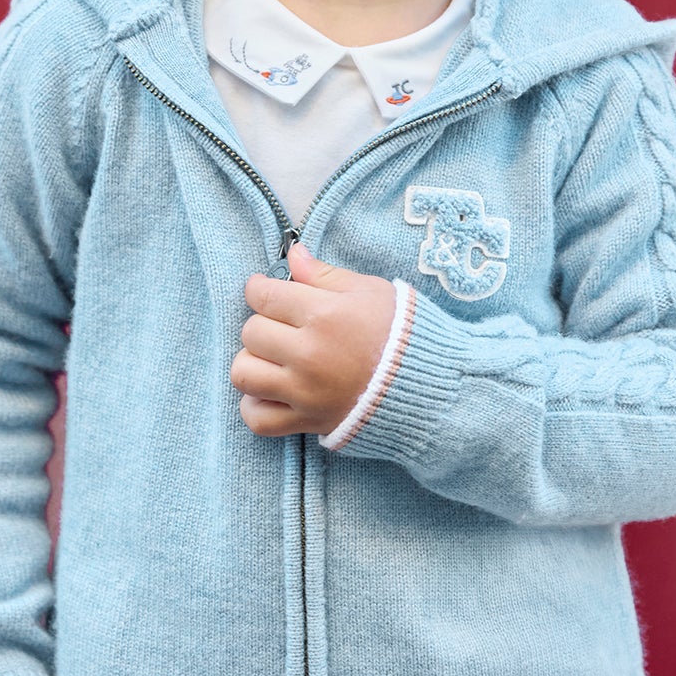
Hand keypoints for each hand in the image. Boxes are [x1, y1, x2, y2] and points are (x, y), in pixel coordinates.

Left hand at [231, 242, 394, 437]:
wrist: (431, 387)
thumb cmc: (403, 333)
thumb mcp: (370, 292)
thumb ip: (325, 274)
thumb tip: (293, 254)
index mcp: (324, 315)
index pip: (263, 296)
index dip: (259, 288)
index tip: (265, 290)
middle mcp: (309, 354)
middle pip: (251, 332)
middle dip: (264, 323)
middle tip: (283, 325)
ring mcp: (305, 392)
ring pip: (244, 373)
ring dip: (253, 362)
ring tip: (273, 358)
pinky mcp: (307, 421)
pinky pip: (257, 419)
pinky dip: (256, 405)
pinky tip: (272, 391)